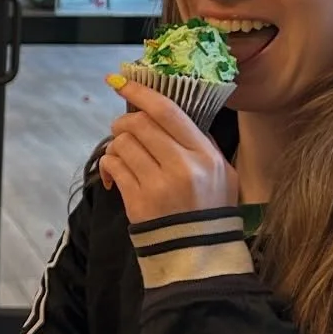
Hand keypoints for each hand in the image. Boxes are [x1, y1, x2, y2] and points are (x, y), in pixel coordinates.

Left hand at [99, 78, 238, 224]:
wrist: (200, 252)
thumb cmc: (212, 208)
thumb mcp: (223, 171)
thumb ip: (201, 142)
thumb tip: (168, 114)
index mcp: (205, 154)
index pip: (167, 111)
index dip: (139, 91)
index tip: (119, 81)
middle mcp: (182, 166)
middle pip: (138, 123)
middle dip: (124, 122)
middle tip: (123, 130)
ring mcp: (158, 185)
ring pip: (122, 144)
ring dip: (116, 145)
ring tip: (124, 156)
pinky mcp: (138, 202)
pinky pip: (113, 167)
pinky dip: (109, 165)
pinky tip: (115, 174)